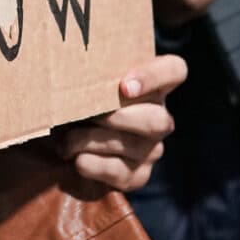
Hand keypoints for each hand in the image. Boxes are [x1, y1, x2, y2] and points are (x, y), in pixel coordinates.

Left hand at [58, 54, 187, 191]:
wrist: (67, 143)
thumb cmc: (78, 101)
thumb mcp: (86, 81)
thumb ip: (89, 70)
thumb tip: (67, 62)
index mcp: (151, 86)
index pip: (174, 70)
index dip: (154, 76)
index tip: (123, 86)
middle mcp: (158, 118)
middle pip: (157, 120)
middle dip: (117, 118)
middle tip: (86, 114)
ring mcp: (151, 150)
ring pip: (135, 146)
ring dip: (94, 140)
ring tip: (66, 139)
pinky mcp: (136, 177)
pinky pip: (120, 173)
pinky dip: (93, 164)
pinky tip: (75, 158)